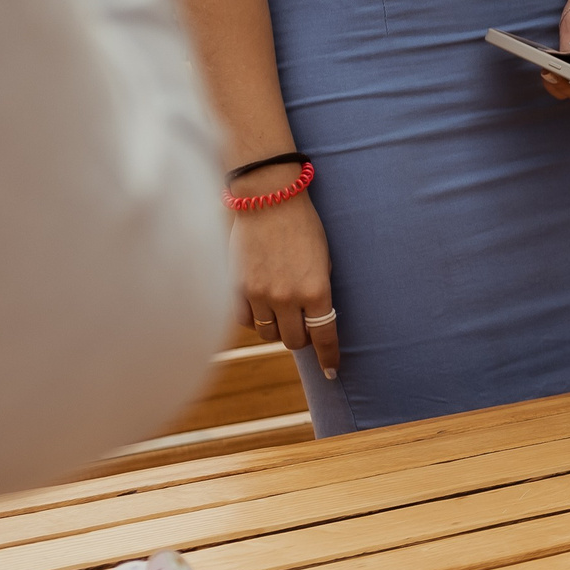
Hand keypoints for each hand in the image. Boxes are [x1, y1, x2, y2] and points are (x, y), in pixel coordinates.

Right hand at [232, 186, 340, 379]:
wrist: (268, 199)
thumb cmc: (303, 226)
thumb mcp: (324, 258)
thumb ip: (318, 291)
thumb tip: (315, 319)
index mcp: (316, 290)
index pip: (324, 336)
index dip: (329, 356)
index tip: (332, 370)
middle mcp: (288, 297)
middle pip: (295, 341)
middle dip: (301, 338)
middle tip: (301, 325)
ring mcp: (260, 294)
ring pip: (268, 334)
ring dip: (276, 328)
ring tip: (279, 310)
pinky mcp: (237, 288)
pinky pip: (245, 321)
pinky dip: (253, 318)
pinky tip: (258, 304)